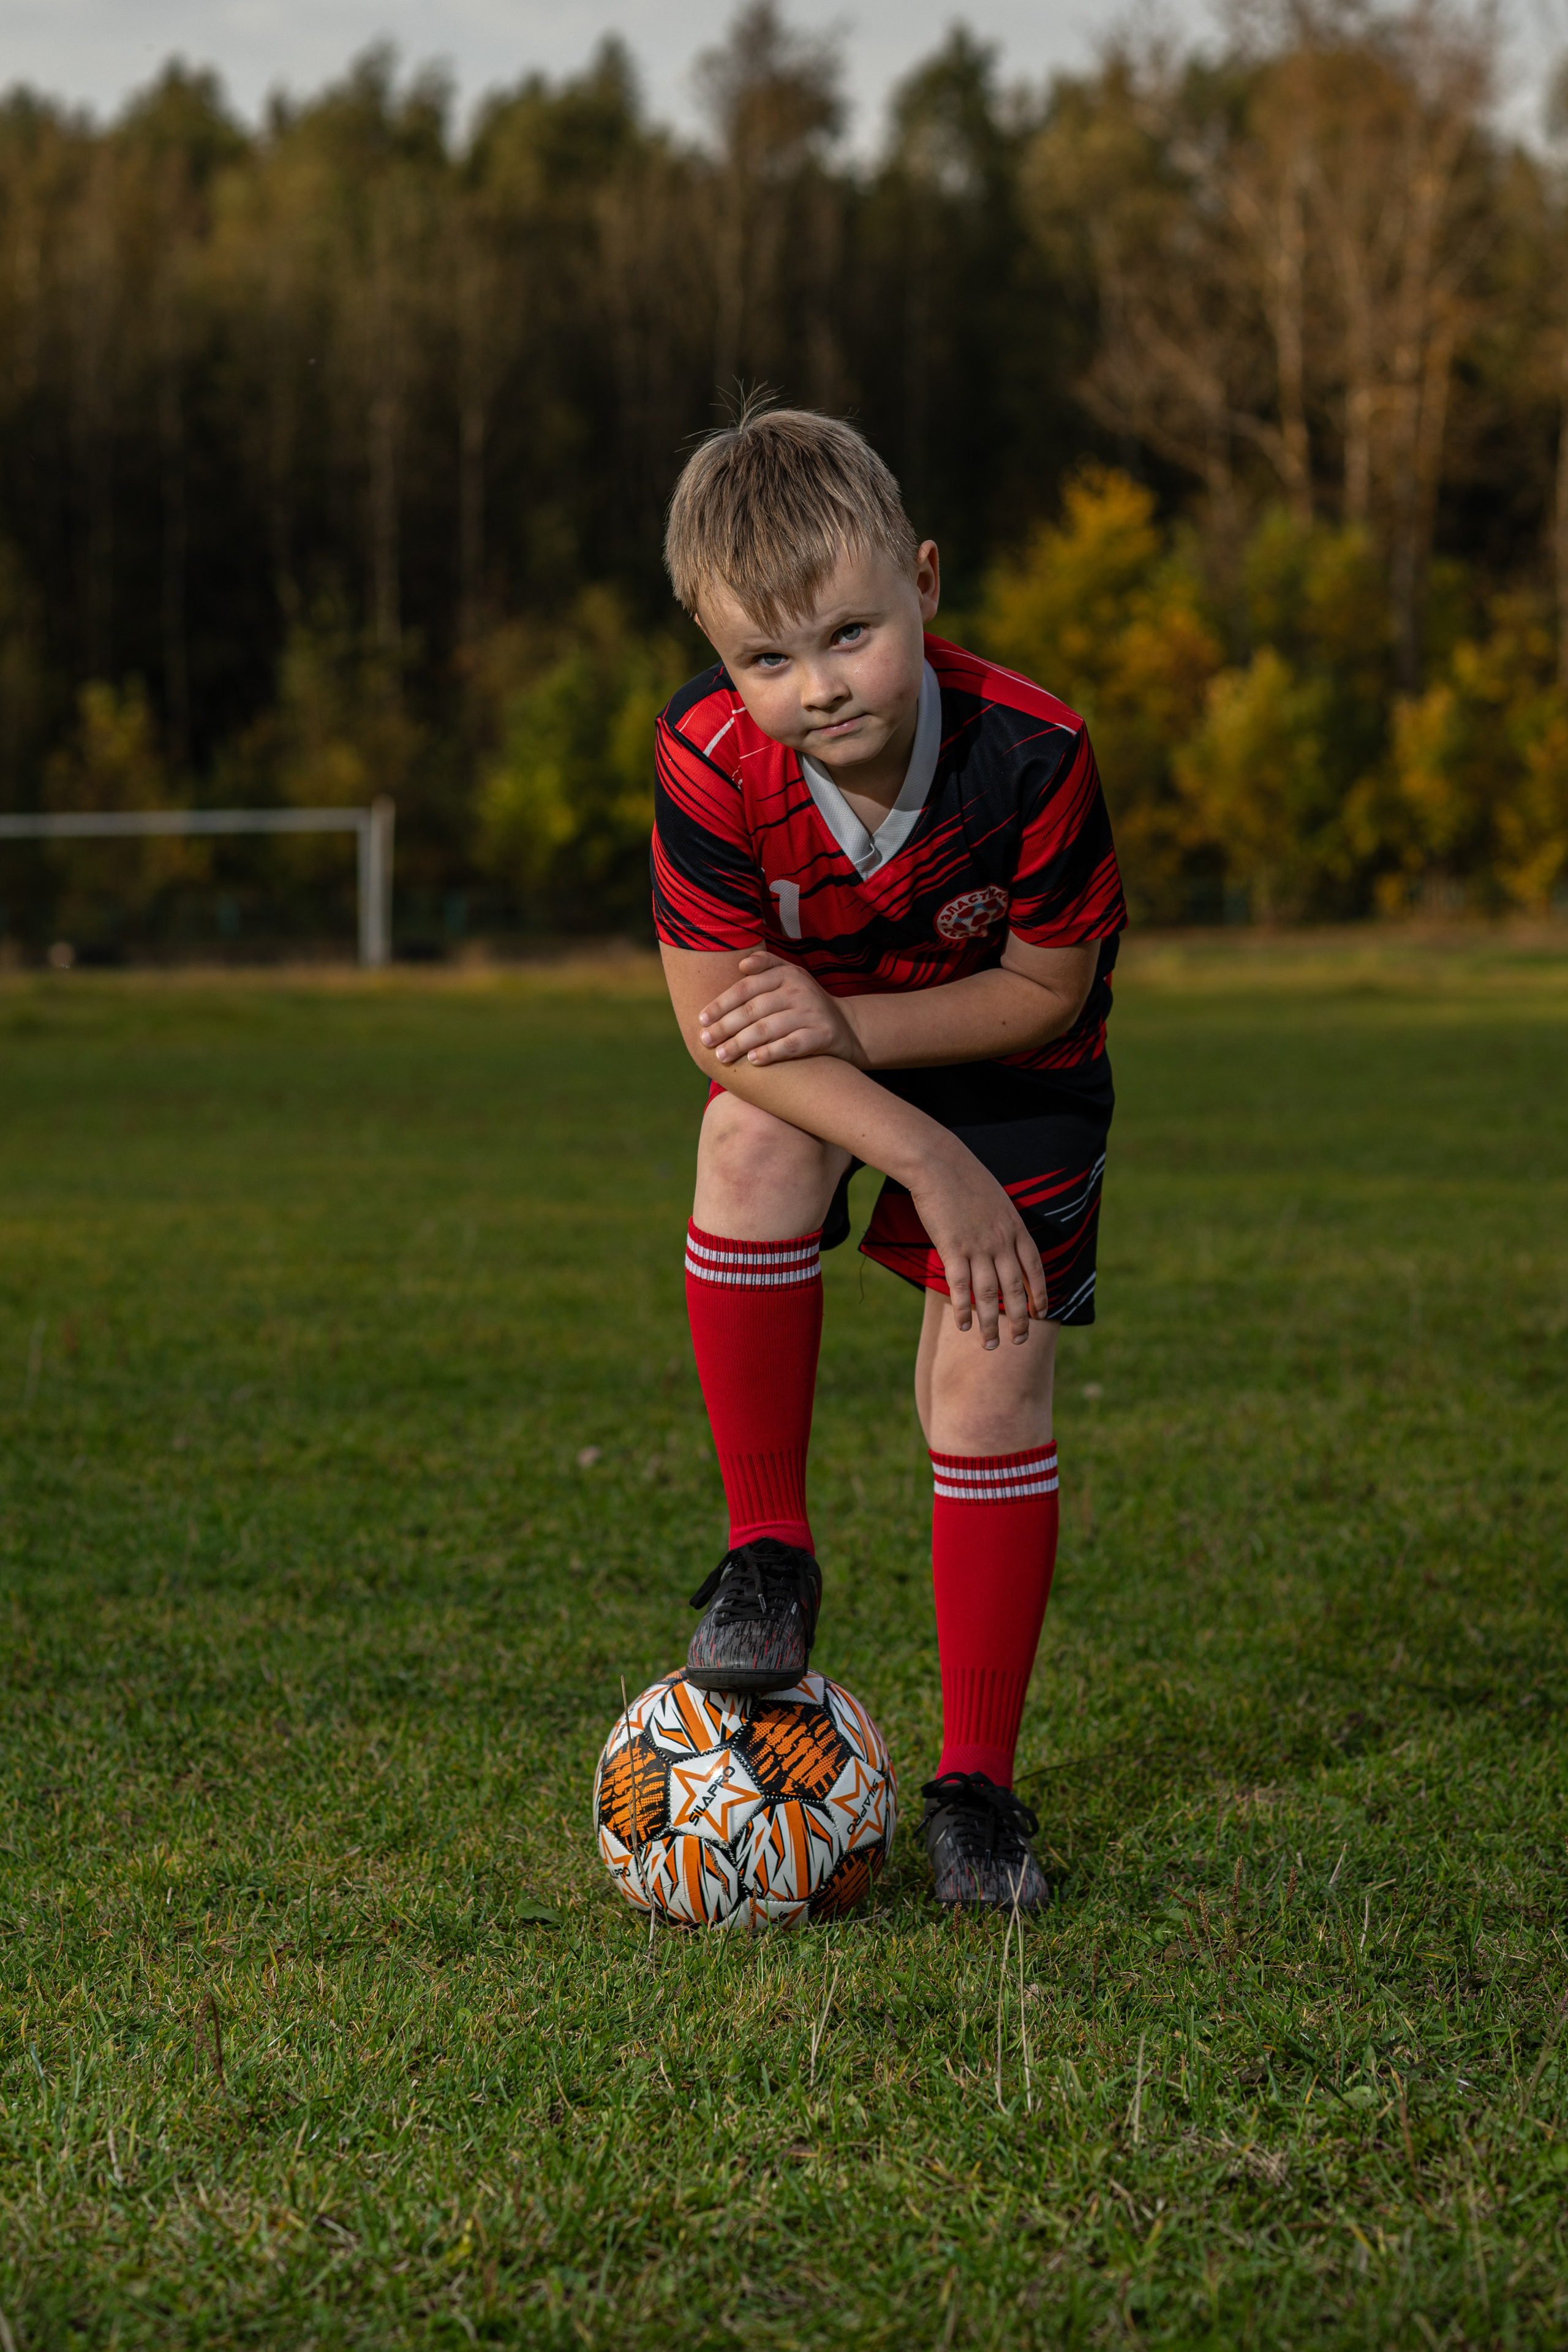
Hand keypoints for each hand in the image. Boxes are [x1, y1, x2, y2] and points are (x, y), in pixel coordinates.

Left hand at [698, 951, 867, 1069]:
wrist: (847, 1026)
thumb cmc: (805, 1003)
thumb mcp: (790, 976)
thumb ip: (765, 965)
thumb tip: (741, 964)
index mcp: (787, 974)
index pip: (746, 988)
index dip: (721, 1004)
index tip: (701, 1020)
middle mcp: (799, 991)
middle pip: (753, 1010)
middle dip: (725, 1027)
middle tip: (705, 1041)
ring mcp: (811, 1013)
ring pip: (768, 1028)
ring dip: (741, 1043)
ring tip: (721, 1055)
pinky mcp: (822, 1035)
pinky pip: (792, 1045)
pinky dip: (771, 1052)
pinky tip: (753, 1061)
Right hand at [907, 1145, 1048, 1347]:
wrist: (939, 1162)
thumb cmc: (964, 1178)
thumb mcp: (996, 1199)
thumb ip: (1003, 1224)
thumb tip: (1005, 1242)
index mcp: (1015, 1227)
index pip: (1035, 1268)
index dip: (1040, 1293)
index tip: (1043, 1313)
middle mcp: (1002, 1240)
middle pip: (1016, 1288)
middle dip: (1020, 1319)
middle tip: (1020, 1341)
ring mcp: (978, 1246)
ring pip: (989, 1294)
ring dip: (991, 1323)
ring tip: (991, 1345)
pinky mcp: (952, 1248)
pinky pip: (961, 1286)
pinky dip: (963, 1309)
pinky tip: (963, 1325)